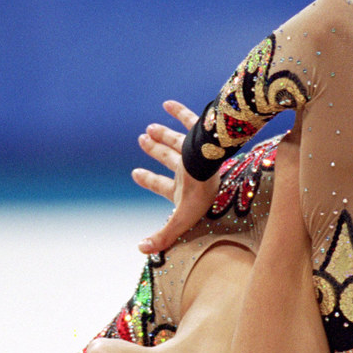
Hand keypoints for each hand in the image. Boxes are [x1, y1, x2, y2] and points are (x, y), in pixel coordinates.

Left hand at [131, 100, 220, 253]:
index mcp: (184, 188)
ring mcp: (195, 151)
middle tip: (142, 140)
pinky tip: (166, 103)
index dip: (148, 180)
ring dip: (163, 134)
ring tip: (149, 127)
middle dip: (155, 151)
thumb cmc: (201, 194)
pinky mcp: (202, 134)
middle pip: (168, 159)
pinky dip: (178, 111)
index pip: (162, 185)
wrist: (217, 164)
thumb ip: (163, 235)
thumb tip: (142, 249)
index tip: (135, 173)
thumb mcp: (180, 218)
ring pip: (177, 140)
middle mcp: (189, 170)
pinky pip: (190, 119)